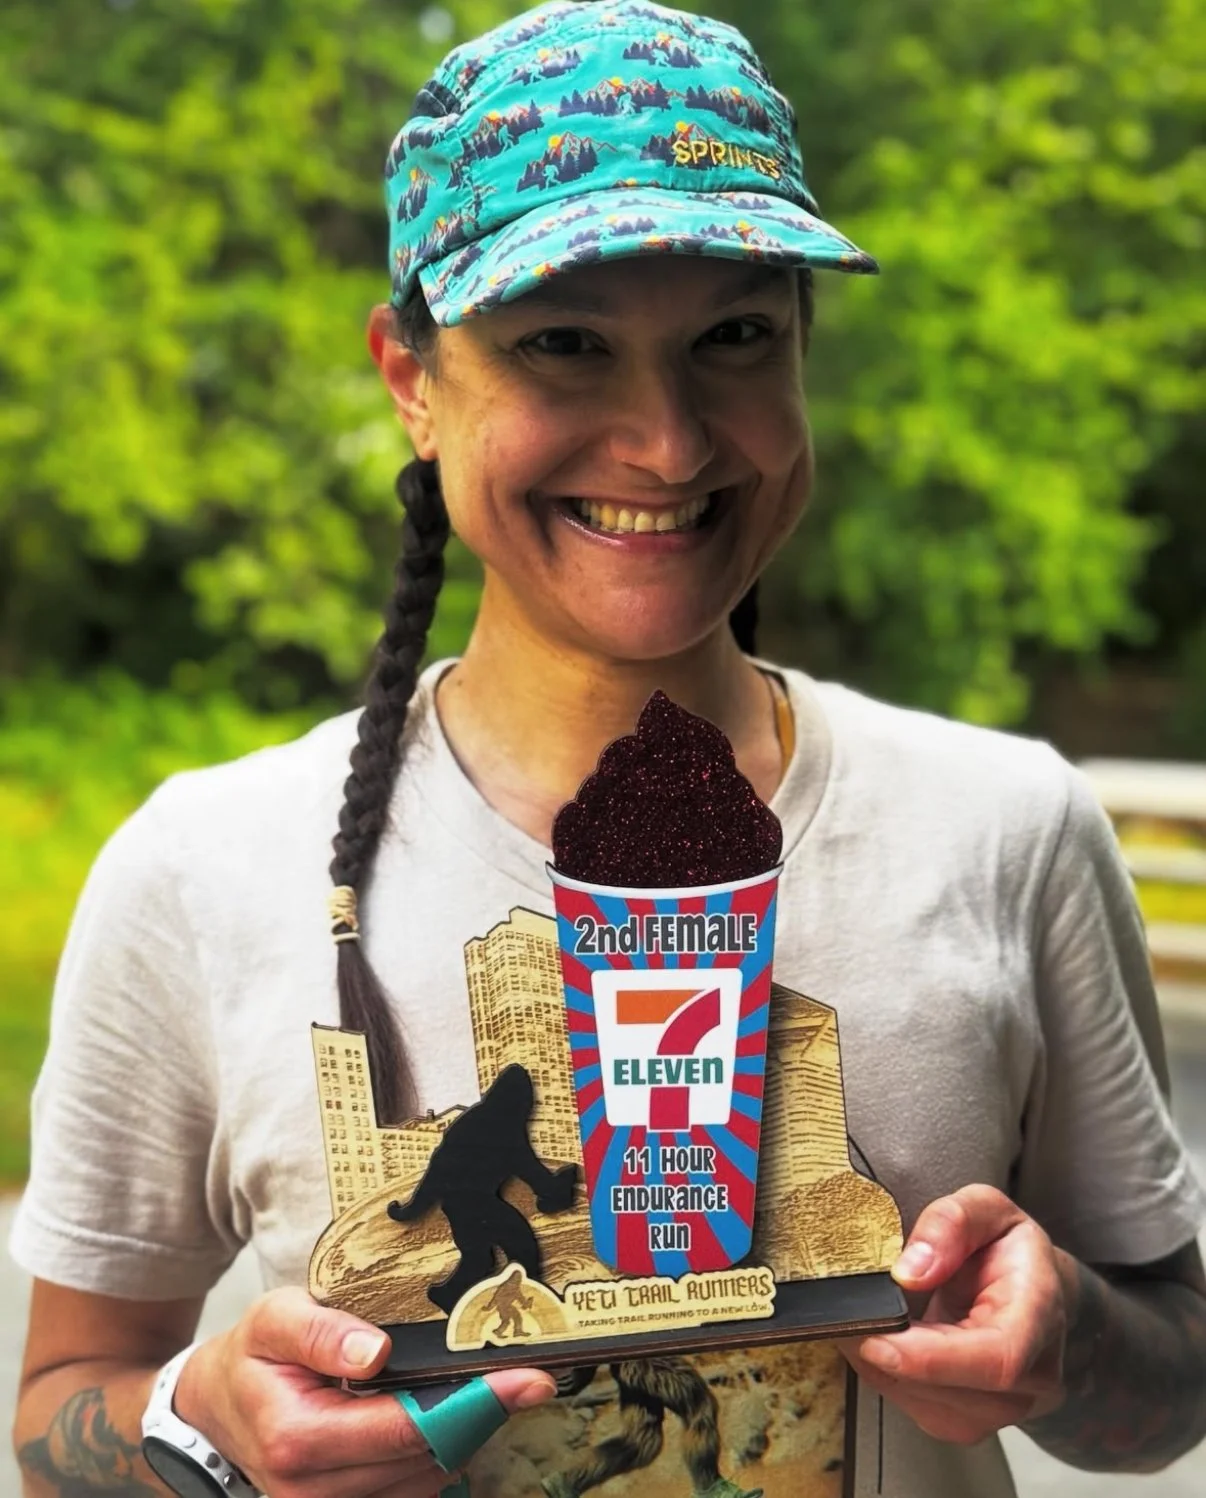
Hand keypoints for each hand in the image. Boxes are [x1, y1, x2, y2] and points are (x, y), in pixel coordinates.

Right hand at [174, 1286, 555, 1496]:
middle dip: (478, 1417)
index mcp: (300, 1440)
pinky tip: (440, 1419)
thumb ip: (322, 1331)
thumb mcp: (274, 1319)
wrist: (213, 1411)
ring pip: (425, 1481)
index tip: (528, 1380)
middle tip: (521, 1376)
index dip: (474, 1404)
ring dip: (458, 1438)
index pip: (407, 1429)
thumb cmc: (251, 1359)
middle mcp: (313, 1492)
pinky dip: (434, 1457)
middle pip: (426, 1459)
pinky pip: (409, 1492)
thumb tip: (377, 1350)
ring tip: (477, 1392)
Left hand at [841, 1184, 1076, 1444]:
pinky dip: (892, 1382)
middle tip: (845, 1322)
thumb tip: (908, 1272)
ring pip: (938, 1412)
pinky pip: (927, 1414)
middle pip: (961, 1394)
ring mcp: (1009, 1406)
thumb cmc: (1009, 1247)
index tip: (876, 1341)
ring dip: (887, 1374)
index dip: (933, 1360)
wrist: (1035, 1286)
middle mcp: (1035, 1374)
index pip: (998, 1359)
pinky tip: (880, 1347)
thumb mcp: (986, 1207)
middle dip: (893, 1362)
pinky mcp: (978, 1418)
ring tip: (860, 1327)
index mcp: (1039, 1314)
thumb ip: (950, 1223)